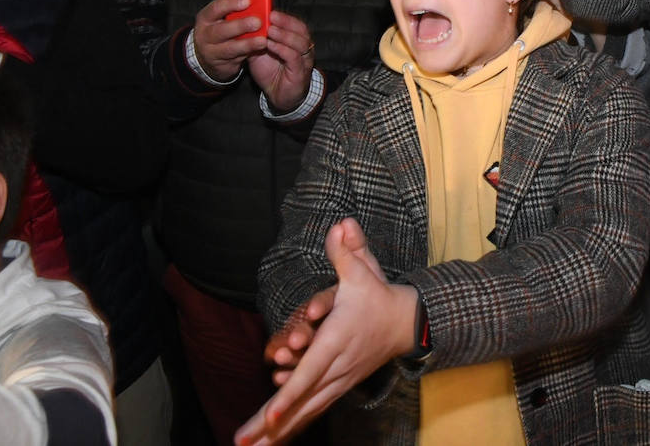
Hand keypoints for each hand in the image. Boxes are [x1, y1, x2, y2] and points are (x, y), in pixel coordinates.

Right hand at [192, 0, 268, 82]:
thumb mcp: (222, 18)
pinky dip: (250, 52)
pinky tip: (261, 48)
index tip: (247, 0)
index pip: (216, 8)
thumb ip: (238, 10)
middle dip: (240, 25)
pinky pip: (237, 57)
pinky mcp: (221, 63)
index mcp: (206, 17)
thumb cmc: (221, 29)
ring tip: (262, 40)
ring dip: (248, 44)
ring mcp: (212, 51)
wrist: (208, 55)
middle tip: (257, 21)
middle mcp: (205, 34)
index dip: (231, 4)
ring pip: (230, 48)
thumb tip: (260, 0)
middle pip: (221, 30)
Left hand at [235, 219, 417, 445]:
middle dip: (271, 424)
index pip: (312, 370)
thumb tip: (341, 225)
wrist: (407, 323)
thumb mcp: (364, 271)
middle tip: (242, 442)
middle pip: (301, 400)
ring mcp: (338, 381)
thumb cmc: (379, 297)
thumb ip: (347, 251)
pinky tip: (270, 442)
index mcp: (337, 341)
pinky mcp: (338, 387)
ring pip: (304, 412)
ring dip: (277, 434)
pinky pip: (311, 411)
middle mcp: (336, 367)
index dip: (291, 392)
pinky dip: (291, 427)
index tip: (272, 414)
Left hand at [247, 11, 316, 113]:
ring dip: (284, 34)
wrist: (278, 96)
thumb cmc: (271, 71)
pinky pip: (293, 57)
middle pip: (301, 29)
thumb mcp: (260, 52)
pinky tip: (270, 45)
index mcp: (297, 40)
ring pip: (300, 42)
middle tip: (271, 16)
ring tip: (270, 30)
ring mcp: (304, 60)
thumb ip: (257, 39)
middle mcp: (304, 48)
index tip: (269, 10)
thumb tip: (244, 24)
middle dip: (286, 21)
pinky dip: (282, 49)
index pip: (296, 23)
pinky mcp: (300, 72)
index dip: (285, 16)